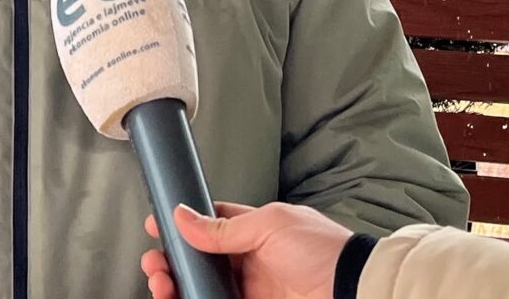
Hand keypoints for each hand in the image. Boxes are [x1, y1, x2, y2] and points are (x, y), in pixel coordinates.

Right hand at [141, 201, 352, 298]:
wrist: (353, 291)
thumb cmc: (323, 251)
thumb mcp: (270, 226)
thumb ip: (224, 228)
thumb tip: (184, 216)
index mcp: (255, 230)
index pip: (209, 224)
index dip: (182, 225)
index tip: (156, 228)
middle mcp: (250, 260)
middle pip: (199, 260)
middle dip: (172, 261)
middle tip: (155, 266)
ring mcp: (252, 289)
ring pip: (202, 287)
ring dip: (176, 286)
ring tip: (162, 286)